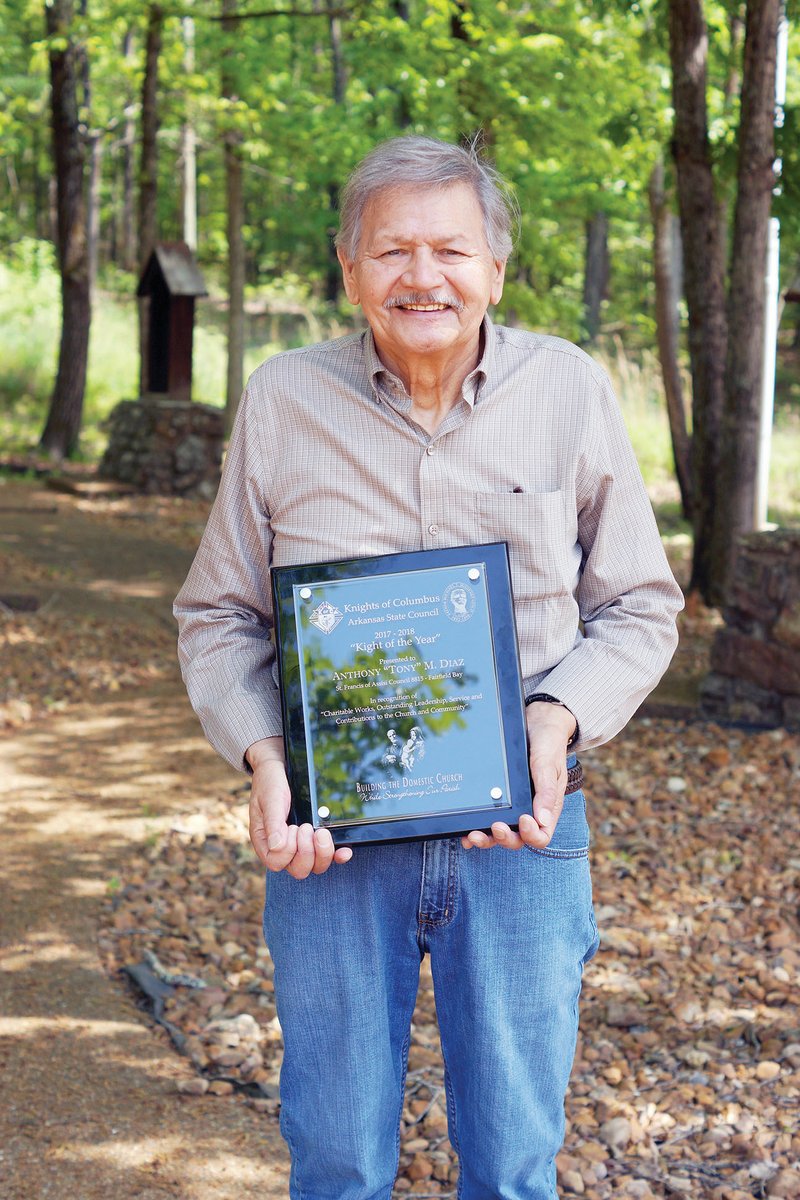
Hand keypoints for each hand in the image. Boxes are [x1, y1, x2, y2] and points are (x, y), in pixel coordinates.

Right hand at [247, 737, 352, 877]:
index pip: (277, 862)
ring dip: (322, 853)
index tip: (293, 827)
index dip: (289, 850)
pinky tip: (345, 850)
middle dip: (307, 852)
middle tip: (307, 827)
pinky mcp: (315, 840)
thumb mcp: (270, 800)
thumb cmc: (269, 784)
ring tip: (321, 832)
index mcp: (266, 843)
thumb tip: (277, 847)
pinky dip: (338, 855)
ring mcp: (301, 846)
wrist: (279, 769)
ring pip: (315, 866)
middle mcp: (283, 849)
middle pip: (299, 869)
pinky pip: (329, 856)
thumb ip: (273, 823)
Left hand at [461, 701, 575, 852]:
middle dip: (504, 838)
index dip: (531, 834)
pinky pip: (488, 816)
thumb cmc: (548, 744)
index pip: (541, 835)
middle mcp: (529, 810)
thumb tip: (542, 820)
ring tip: (473, 835)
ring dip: (487, 837)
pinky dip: (477, 825)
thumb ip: (546, 791)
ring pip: (500, 832)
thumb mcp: (549, 764)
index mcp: (546, 808)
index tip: (523, 819)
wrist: (537, 722)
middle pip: (517, 838)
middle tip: (495, 826)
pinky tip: (465, 828)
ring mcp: (513, 805)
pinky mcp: (498, 797)